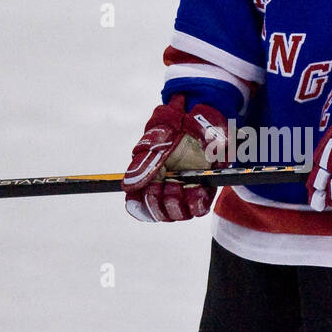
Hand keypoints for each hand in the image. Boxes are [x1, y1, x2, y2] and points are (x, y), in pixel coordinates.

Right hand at [124, 95, 226, 222]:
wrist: (202, 118)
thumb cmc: (175, 127)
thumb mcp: (157, 143)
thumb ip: (143, 165)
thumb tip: (127, 186)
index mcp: (150, 177)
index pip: (139, 202)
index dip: (140, 207)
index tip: (141, 204)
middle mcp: (167, 186)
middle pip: (158, 212)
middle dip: (159, 204)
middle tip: (166, 187)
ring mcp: (186, 189)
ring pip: (178, 214)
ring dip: (176, 205)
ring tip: (179, 186)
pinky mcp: (204, 189)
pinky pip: (199, 208)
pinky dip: (196, 202)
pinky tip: (196, 189)